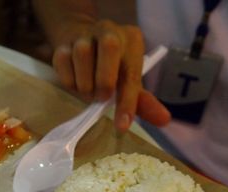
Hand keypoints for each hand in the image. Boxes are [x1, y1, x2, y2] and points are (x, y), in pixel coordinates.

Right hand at [50, 18, 170, 132]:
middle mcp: (110, 31)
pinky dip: (68, 80)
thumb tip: (164, 120)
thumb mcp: (129, 80)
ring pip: (82, 55)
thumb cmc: (112, 67)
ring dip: (84, 84)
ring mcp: (85, 35)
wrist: (83, 42)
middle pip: (110, 50)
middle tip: (101, 98)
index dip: (128, 102)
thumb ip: (143, 101)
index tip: (122, 126)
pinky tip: (75, 82)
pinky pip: (63, 62)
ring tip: (88, 91)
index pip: (132, 74)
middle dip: (104, 83)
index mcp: (132, 40)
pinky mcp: (64, 43)